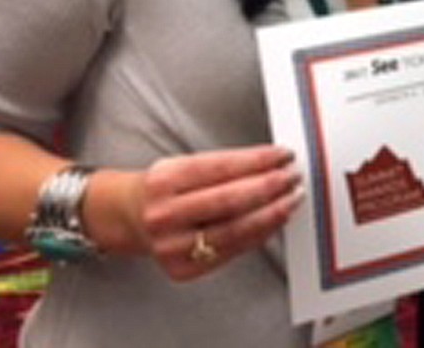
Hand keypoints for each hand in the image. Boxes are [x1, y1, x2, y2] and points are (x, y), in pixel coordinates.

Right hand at [138, 145, 302, 281]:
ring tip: (292, 198)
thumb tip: (272, 164)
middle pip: (230, 200)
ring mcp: (172, 245)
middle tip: (293, 177)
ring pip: (235, 229)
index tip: (283, 155)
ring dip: (272, 213)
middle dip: (270, 186)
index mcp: (165, 180)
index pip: (221, 167)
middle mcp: (165, 214)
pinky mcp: (182, 268)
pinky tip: (274, 220)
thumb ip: (223, 166)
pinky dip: (258, 233)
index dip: (258, 160)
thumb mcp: (182, 164)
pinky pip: (231, 250)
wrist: (130, 218)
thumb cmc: (164, 188)